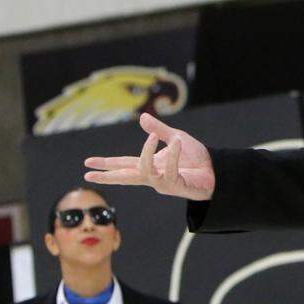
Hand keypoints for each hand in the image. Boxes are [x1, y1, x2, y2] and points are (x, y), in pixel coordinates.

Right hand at [84, 113, 214, 200]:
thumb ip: (159, 129)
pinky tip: (178, 143)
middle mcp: (153, 175)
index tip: (87, 163)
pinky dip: (174, 155)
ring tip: (153, 137)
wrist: (216, 169)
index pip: (123, 164)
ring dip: (147, 153)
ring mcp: (163, 183)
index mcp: (150, 165)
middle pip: (125, 176)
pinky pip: (170, 170)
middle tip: (88, 176)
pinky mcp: (176, 186)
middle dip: (107, 176)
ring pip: (145, 172)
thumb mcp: (176, 137)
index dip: (106, 164)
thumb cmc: (196, 157)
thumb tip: (142, 117)